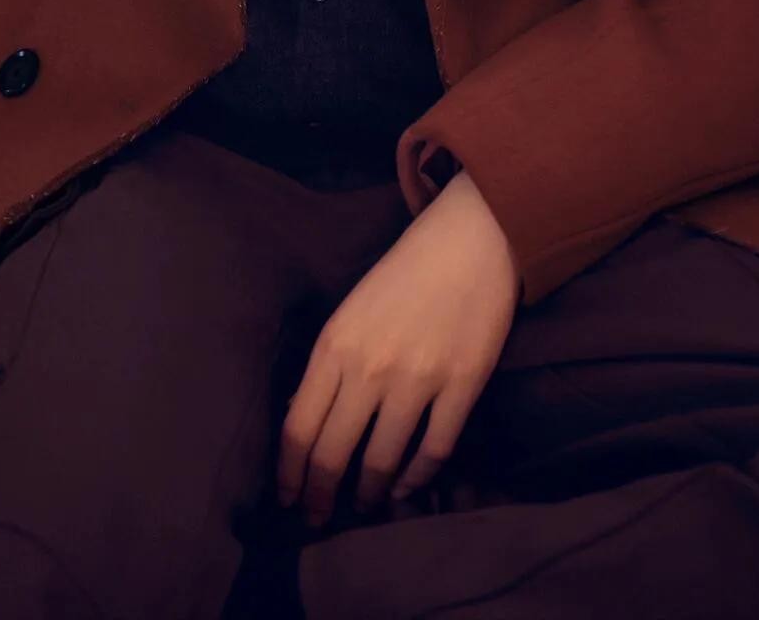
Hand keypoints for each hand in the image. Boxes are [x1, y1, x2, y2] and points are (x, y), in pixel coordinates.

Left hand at [276, 170, 518, 525]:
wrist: (469, 240)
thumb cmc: (403, 274)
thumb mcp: (351, 313)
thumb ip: (329, 365)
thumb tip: (308, 422)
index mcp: (334, 345)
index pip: (299, 428)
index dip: (290, 473)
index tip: (289, 497)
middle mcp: (370, 367)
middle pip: (333, 454)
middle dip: (321, 496)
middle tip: (319, 517)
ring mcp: (418, 380)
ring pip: (381, 461)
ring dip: (368, 493)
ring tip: (364, 504)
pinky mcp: (462, 386)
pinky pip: (434, 451)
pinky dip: (416, 479)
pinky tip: (405, 487)